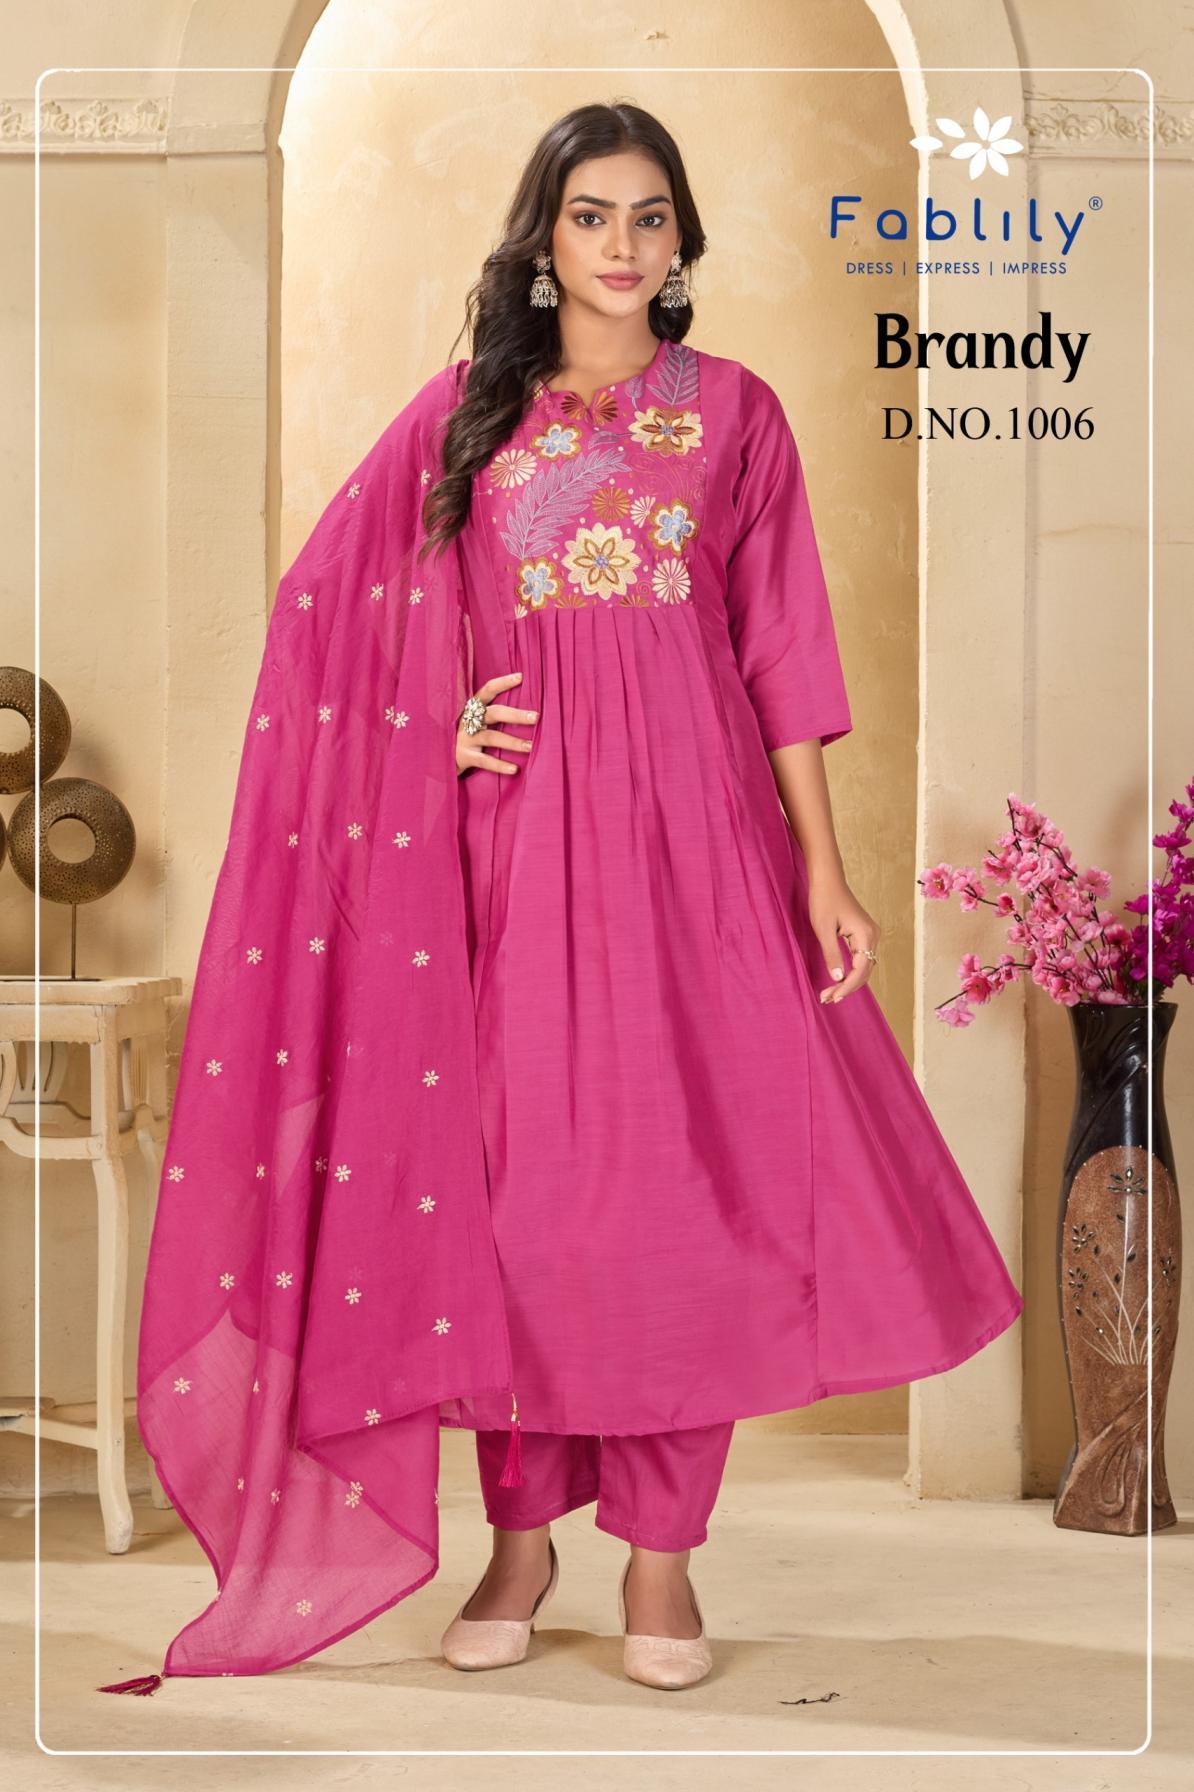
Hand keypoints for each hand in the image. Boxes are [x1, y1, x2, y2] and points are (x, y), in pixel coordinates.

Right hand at [456, 671, 537, 775]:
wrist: (438, 758)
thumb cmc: (463, 738)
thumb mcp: (473, 722)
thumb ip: (491, 715)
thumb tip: (524, 711)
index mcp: (471, 708)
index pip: (487, 691)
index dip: (503, 683)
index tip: (520, 677)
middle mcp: (467, 720)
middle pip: (494, 713)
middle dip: (516, 715)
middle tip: (536, 717)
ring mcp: (464, 739)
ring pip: (492, 737)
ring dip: (513, 742)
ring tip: (531, 746)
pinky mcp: (464, 756)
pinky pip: (484, 761)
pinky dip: (500, 765)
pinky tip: (515, 769)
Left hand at [807, 873, 879, 1003]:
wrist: (828, 880)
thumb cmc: (824, 900)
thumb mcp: (823, 929)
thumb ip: (832, 955)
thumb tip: (838, 979)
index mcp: (865, 935)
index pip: (860, 970)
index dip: (847, 987)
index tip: (831, 997)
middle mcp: (873, 936)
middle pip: (864, 971)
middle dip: (847, 988)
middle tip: (827, 999)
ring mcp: (870, 935)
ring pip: (863, 967)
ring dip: (849, 982)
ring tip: (830, 994)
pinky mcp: (864, 934)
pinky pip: (861, 959)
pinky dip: (851, 971)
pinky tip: (838, 980)